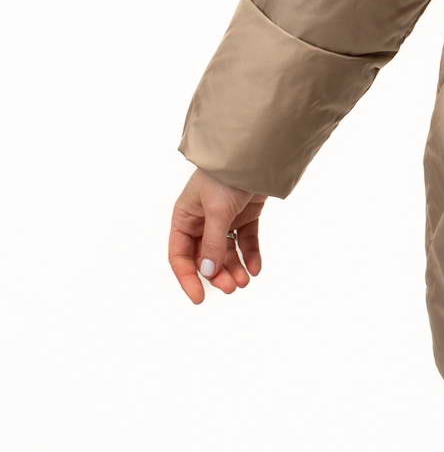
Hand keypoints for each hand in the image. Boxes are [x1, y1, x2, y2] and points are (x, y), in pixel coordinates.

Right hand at [170, 169, 265, 300]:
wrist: (254, 154)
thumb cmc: (225, 178)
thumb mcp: (217, 212)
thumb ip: (212, 243)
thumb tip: (208, 272)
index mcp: (185, 218)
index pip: (180, 255)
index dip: (188, 277)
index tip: (199, 298)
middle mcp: (202, 220)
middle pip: (205, 257)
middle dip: (217, 274)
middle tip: (232, 287)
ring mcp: (224, 218)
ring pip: (226, 252)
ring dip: (234, 267)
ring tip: (245, 281)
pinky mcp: (245, 215)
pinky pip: (245, 241)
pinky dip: (249, 255)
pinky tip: (255, 269)